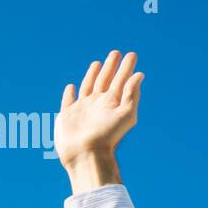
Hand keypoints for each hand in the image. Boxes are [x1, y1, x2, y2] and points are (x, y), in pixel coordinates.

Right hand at [55, 50, 143, 191]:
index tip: (131, 55)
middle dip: (111, 67)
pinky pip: (68, 101)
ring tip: (97, 63)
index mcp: (112, 104)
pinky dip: (70, 94)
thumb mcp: (126, 114)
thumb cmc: (107, 137)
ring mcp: (83, 110)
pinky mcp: (67, 116)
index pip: (121, 81)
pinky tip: (71, 87)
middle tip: (116, 53)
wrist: (87, 155)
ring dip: (93, 75)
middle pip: (106, 81)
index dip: (126, 68)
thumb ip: (131, 94)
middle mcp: (98, 105)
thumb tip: (139, 74)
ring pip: (88, 87)